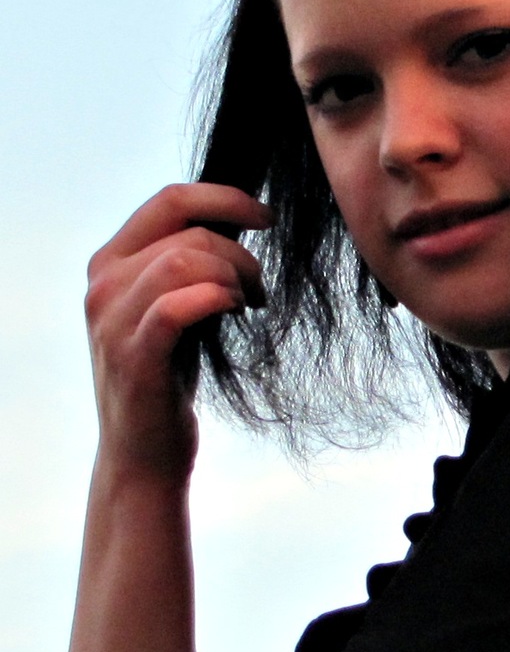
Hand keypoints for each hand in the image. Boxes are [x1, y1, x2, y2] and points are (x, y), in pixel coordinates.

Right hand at [84, 182, 269, 484]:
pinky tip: (235, 312)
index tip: (265, 217)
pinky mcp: (134, 356)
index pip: (169, 200)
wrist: (144, 453)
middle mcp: (102, 285)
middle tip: (258, 289)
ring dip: (233, 276)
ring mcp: (112, 321)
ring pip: (184, 260)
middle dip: (239, 253)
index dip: (225, 198)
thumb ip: (187, 263)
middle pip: (187, 232)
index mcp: (110, 262)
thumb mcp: (172, 306)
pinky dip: (216, 299)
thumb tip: (238, 218)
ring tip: (248, 303)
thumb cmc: (168, 376)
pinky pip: (177, 306)